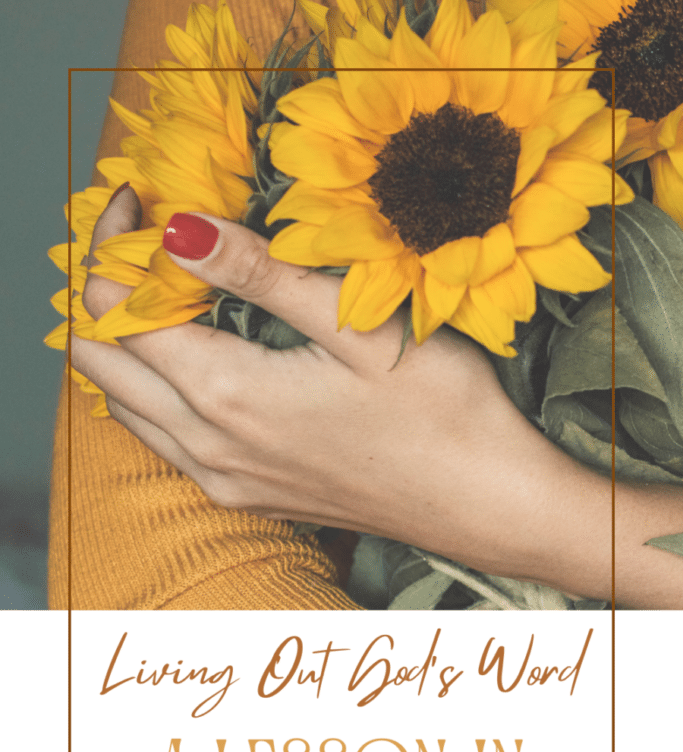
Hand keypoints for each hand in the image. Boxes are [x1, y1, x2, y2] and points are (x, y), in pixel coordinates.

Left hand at [72, 187, 682, 607]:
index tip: (142, 200)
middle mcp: (207, 446)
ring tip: (171, 292)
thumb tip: (180, 230)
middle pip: (102, 363)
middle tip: (147, 242)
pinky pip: (163, 439)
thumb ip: (261, 275)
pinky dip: (154, 390)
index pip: (119, 311)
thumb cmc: (441, 411)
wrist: (484, 505)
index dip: (114, 247)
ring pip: (125, 405)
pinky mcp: (243, 496)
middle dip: (106, 291)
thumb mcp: (356, 327)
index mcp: (228, 394)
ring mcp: (222, 479)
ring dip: (127, 344)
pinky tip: (196, 361)